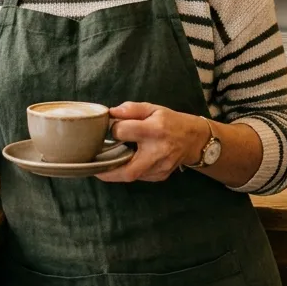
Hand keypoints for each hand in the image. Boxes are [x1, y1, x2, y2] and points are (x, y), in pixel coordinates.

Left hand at [95, 101, 209, 182]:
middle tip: (93, 165)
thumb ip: (131, 109)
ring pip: (132, 176)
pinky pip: (139, 177)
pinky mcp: (161, 176)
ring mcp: (160, 167)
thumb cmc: (170, 121)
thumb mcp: (153, 108)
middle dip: (107, 170)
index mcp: (154, 130)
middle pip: (128, 170)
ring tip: (104, 164)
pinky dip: (128, 171)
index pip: (124, 132)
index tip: (111, 128)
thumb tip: (111, 112)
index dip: (113, 129)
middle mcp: (158, 152)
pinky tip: (124, 163)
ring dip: (115, 171)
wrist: (194, 139)